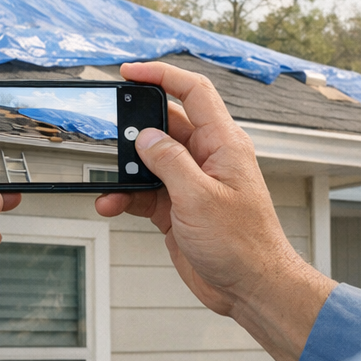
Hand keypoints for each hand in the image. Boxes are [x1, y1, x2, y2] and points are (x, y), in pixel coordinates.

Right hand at [96, 61, 335, 360]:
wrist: (250, 289)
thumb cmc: (243, 245)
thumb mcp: (199, 198)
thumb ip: (169, 161)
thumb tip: (145, 137)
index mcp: (222, 144)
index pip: (193, 93)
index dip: (162, 75)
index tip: (130, 72)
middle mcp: (207, 157)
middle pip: (164, 125)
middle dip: (134, 129)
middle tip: (111, 136)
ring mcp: (190, 182)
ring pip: (148, 160)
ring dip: (125, 171)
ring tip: (110, 183)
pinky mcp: (175, 206)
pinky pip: (142, 190)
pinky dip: (124, 195)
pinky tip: (111, 204)